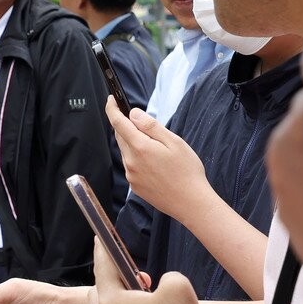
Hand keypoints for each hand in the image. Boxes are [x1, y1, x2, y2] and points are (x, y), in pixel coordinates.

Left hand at [90, 241, 213, 303]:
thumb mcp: (178, 286)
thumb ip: (165, 278)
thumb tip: (161, 288)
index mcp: (109, 300)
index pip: (103, 265)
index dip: (104, 248)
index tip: (100, 236)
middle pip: (103, 290)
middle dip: (119, 280)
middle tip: (142, 279)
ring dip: (125, 303)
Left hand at [105, 98, 209, 219]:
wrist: (190, 203)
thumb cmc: (187, 171)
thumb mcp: (174, 142)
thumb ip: (151, 126)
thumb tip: (133, 114)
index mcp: (140, 147)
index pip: (118, 123)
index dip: (112, 109)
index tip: (111, 100)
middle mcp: (131, 162)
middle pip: (121, 136)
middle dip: (127, 126)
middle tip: (144, 124)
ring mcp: (131, 175)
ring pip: (126, 151)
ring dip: (134, 143)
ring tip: (157, 148)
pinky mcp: (135, 185)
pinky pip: (131, 166)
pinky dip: (138, 158)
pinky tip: (156, 164)